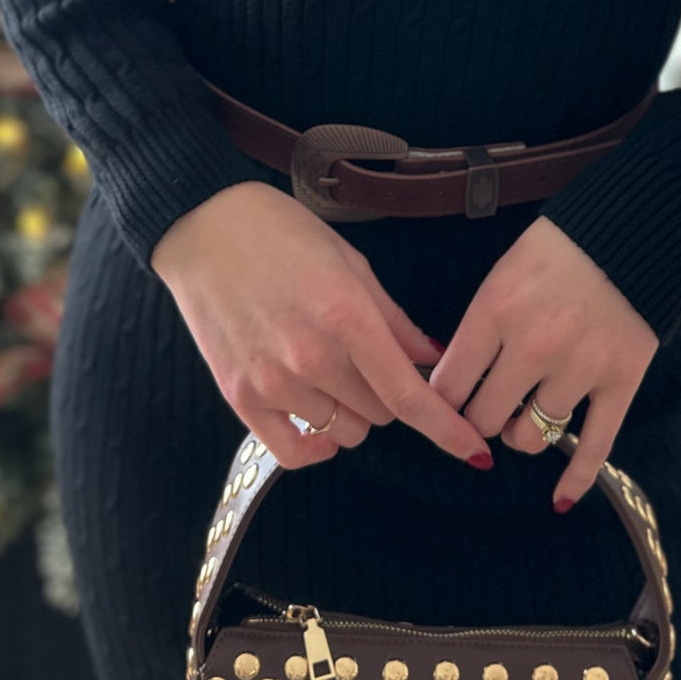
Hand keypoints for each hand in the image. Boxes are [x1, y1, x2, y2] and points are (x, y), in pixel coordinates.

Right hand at [150, 180, 493, 471]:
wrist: (205, 227)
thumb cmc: (283, 234)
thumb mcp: (352, 264)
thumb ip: (394, 321)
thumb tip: (432, 360)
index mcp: (348, 319)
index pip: (409, 397)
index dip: (447, 429)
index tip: (475, 452)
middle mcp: (312, 358)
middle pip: (380, 415)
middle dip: (388, 394)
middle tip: (367, 357)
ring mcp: (273, 382)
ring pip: (343, 432)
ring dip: (350, 411)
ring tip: (329, 368)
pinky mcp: (240, 397)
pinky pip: (294, 452)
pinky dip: (316, 444)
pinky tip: (318, 420)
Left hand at [428, 215, 658, 508]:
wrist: (633, 229)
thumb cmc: (560, 250)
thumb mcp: (503, 275)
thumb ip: (478, 329)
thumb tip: (450, 382)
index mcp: (495, 311)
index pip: (448, 385)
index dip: (439, 402)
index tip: (440, 406)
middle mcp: (534, 345)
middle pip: (484, 417)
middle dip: (477, 419)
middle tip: (484, 409)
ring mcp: (580, 366)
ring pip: (530, 436)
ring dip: (519, 435)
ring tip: (522, 418)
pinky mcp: (620, 380)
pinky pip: (594, 446)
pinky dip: (575, 478)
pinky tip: (560, 498)